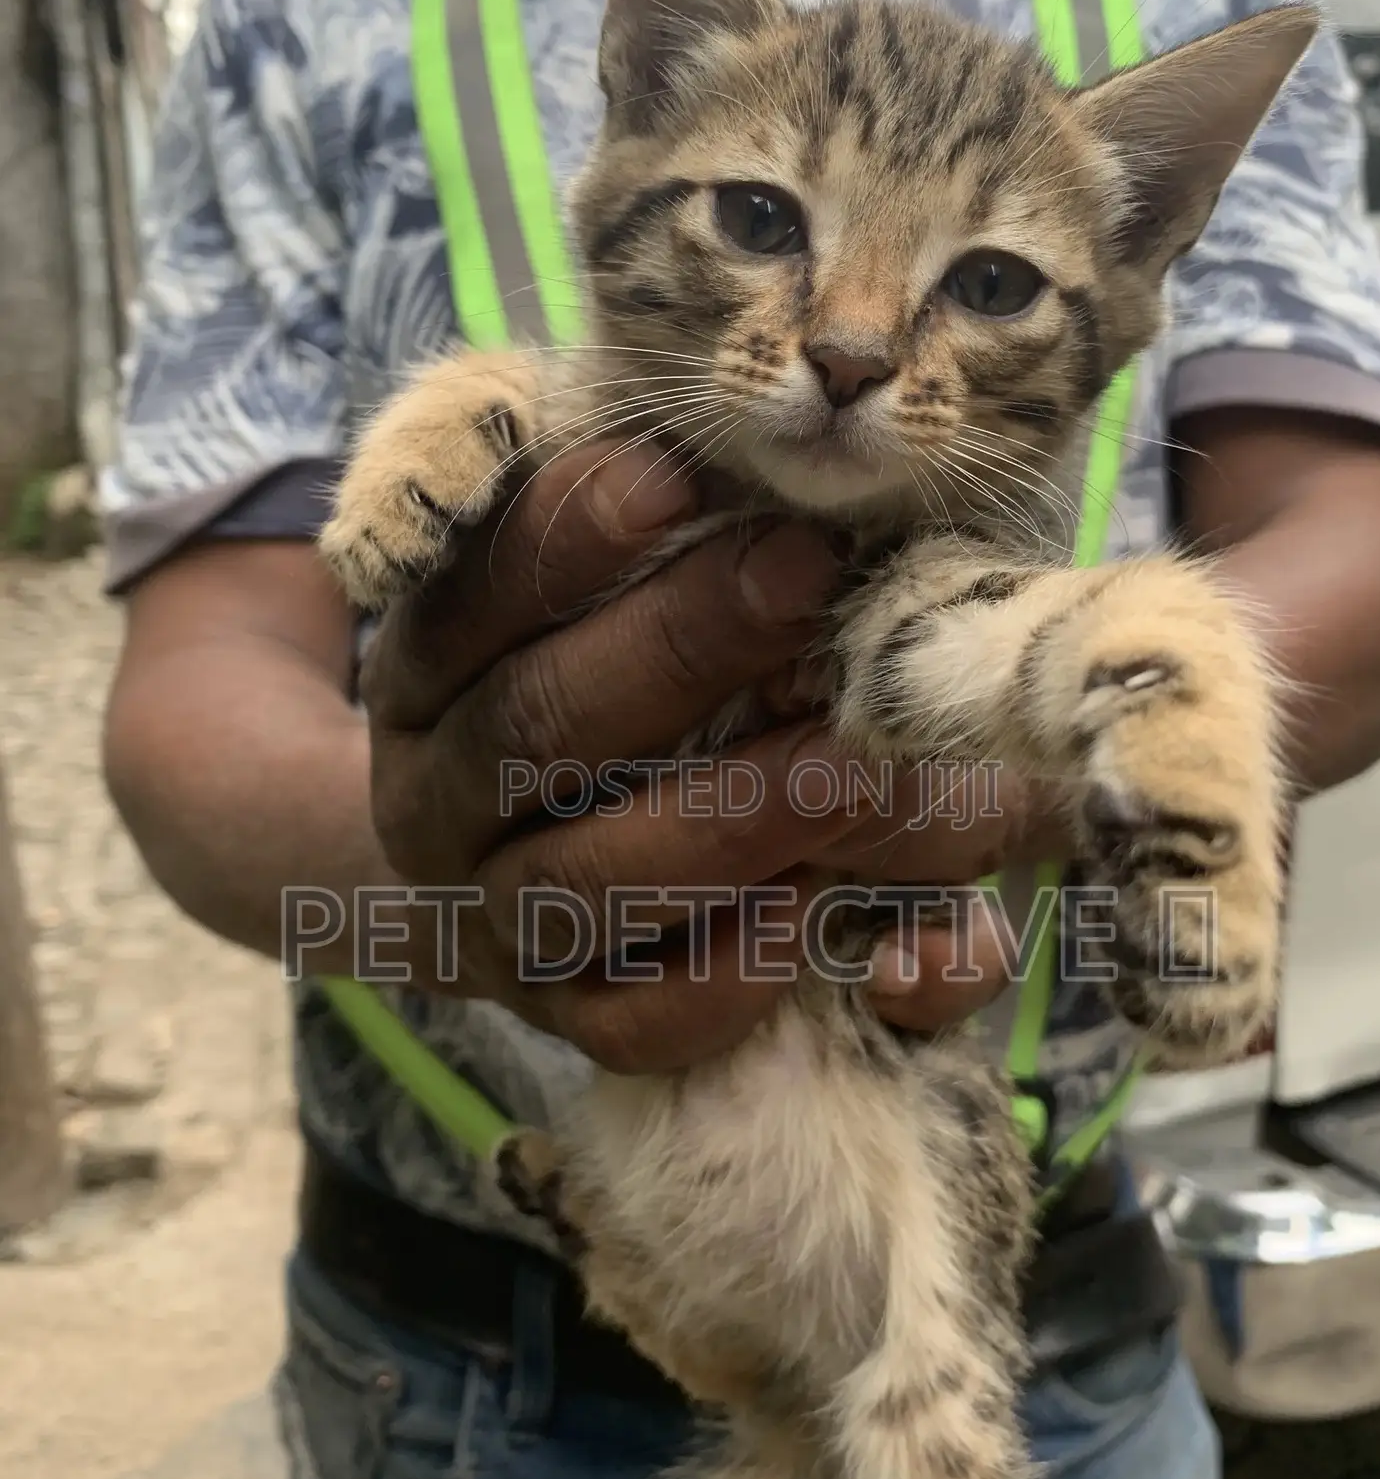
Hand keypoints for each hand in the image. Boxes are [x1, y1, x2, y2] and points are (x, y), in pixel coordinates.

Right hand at [359, 440, 877, 1071]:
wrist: (487, 857)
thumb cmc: (574, 669)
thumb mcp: (559, 569)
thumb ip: (606, 504)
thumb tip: (698, 458)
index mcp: (426, 664)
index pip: (475, 590)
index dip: (569, 535)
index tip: (680, 476)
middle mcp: (439, 793)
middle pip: (538, 722)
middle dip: (681, 645)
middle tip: (807, 575)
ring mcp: (495, 914)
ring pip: (588, 878)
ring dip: (732, 817)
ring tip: (854, 757)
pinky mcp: (565, 1015)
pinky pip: (632, 1020)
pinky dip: (726, 977)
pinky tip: (818, 914)